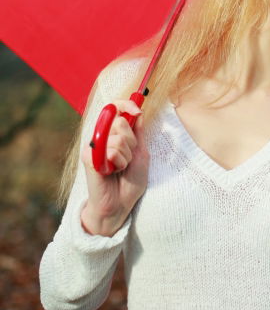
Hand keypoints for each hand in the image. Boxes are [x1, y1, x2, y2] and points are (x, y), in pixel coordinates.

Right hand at [80, 99, 148, 236]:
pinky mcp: (88, 157)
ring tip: (120, 168)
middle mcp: (102, 137)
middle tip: (128, 157)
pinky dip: (119, 162)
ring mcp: (93, 146)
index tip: (137, 110)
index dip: (126, 104)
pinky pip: (111, 151)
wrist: (119, 204)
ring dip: (127, 156)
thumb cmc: (130, 181)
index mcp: (114, 133)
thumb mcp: (141, 154)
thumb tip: (138, 113)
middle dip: (132, 141)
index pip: (116, 108)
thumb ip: (138, 134)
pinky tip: (112, 172)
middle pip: (121, 122)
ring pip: (119, 138)